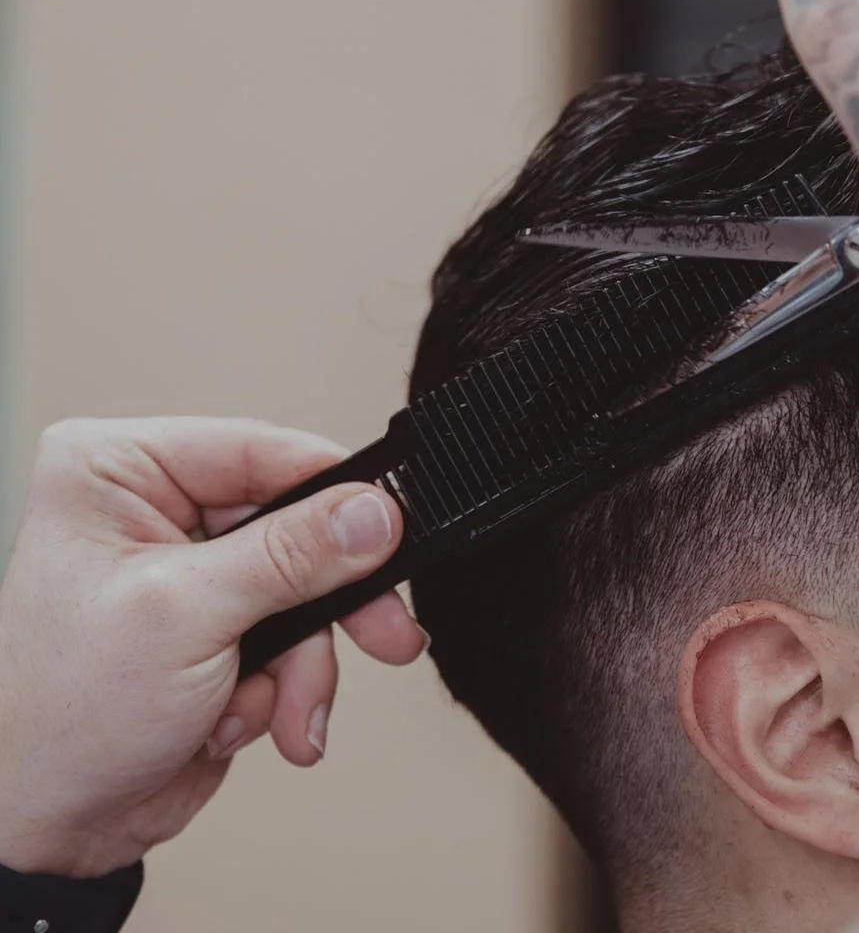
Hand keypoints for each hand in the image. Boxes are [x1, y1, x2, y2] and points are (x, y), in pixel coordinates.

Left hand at [0, 417, 427, 877]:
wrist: (50, 827)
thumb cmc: (58, 719)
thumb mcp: (184, 617)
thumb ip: (290, 557)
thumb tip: (372, 512)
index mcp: (116, 470)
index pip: (261, 449)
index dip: (334, 494)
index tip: (390, 531)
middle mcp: (152, 508)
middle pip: (298, 524)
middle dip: (331, 601)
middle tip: (383, 632)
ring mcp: (190, 570)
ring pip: (307, 589)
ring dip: (304, 662)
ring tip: (289, 710)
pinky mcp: (220, 624)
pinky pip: (294, 637)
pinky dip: (285, 688)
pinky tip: (245, 719)